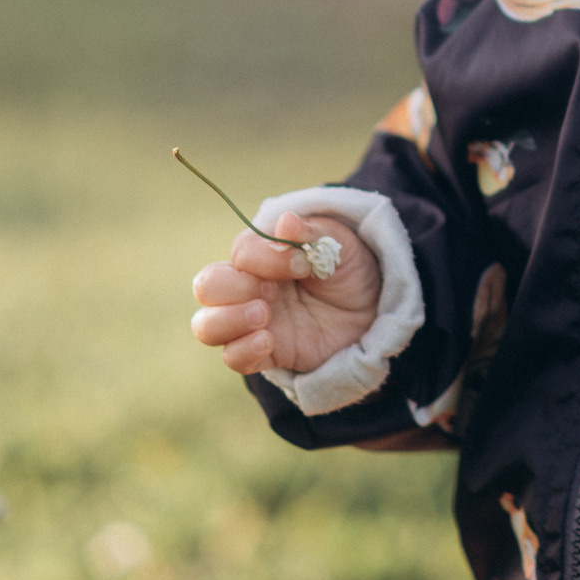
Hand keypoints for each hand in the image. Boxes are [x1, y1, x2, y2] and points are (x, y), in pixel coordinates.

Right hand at [190, 213, 377, 375]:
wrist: (373, 311)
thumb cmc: (350, 270)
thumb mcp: (340, 245)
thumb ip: (312, 234)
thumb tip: (286, 222)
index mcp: (264, 255)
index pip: (241, 251)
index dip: (265, 257)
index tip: (303, 263)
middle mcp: (249, 288)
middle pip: (207, 286)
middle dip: (232, 287)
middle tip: (270, 292)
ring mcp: (252, 322)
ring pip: (205, 325)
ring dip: (227, 321)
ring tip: (263, 317)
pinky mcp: (264, 352)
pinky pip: (232, 358)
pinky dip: (242, 352)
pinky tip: (268, 342)